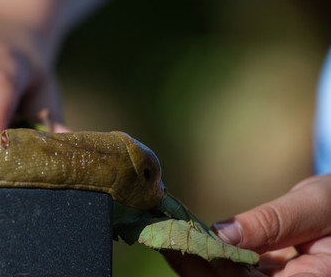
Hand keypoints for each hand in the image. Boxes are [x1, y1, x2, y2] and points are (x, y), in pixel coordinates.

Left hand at [164, 174, 330, 275]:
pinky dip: (207, 252)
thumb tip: (222, 234)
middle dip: (192, 261)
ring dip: (193, 257)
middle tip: (159, 231)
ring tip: (163, 229)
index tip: (179, 240)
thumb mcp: (315, 204)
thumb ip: (273, 222)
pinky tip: (184, 233)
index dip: (210, 265)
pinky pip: (231, 271)